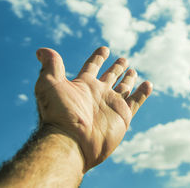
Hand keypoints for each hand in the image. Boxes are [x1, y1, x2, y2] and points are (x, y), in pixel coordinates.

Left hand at [34, 46, 151, 171]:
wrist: (71, 141)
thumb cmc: (58, 113)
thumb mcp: (50, 84)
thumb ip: (51, 65)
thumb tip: (41, 50)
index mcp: (83, 85)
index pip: (92, 66)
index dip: (98, 57)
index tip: (104, 49)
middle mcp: (98, 94)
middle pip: (110, 76)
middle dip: (116, 67)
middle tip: (123, 59)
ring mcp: (111, 105)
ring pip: (124, 88)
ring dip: (128, 79)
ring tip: (133, 71)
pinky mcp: (123, 116)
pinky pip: (136, 101)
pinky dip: (143, 93)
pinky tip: (148, 84)